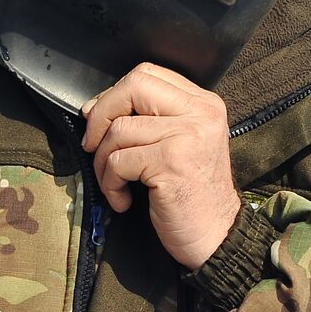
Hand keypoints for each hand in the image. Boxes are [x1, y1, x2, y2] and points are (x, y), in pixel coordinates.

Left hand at [82, 63, 241, 270]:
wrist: (217, 237)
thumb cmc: (191, 196)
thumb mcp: (179, 146)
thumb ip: (149, 120)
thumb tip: (93, 107)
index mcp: (203, 104)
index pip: (147, 74)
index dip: (115, 95)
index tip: (101, 123)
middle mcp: (201, 113)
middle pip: (134, 86)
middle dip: (101, 116)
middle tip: (94, 147)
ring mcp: (188, 135)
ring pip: (119, 129)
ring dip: (103, 162)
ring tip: (115, 185)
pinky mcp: (172, 161)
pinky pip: (119, 160)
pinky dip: (110, 183)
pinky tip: (123, 200)